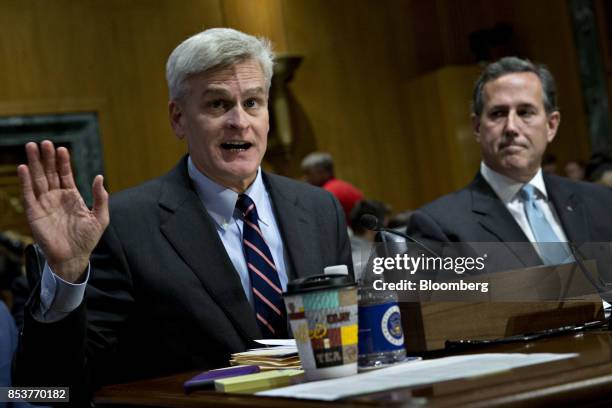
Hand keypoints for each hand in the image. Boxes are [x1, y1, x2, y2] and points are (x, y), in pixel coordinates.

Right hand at [17, 141, 108, 282]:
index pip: (65, 174)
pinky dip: (25, 181)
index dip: (63, 162)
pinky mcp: (34, 213)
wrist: (74, 257)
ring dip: (34, 164)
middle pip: (49, 173)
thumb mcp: (100, 217)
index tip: (62, 149)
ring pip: (37, 179)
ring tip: (32, 147)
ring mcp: (44, 204)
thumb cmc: (87, 239)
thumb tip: (99, 176)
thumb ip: (101, 197)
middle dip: (47, 158)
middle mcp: (56, 197)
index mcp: (72, 196)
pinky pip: (28, 194)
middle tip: (45, 142)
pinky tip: (23, 168)